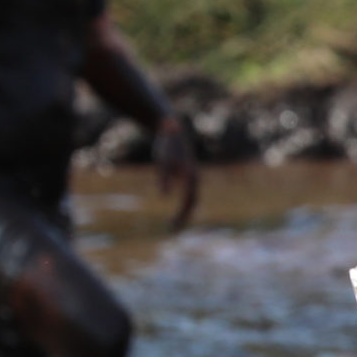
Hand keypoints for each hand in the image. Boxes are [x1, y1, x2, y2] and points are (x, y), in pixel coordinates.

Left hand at [154, 113, 198, 231]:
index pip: (190, 203)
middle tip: (172, 230)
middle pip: (192, 203)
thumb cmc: (166, 145)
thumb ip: (164, 179)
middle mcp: (194, 178)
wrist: (170, 126)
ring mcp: (191, 175)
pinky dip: (181, 203)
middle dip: (183, 217)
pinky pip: (186, 192)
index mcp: (192, 178)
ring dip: (183, 212)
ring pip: (190, 199)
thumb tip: (163, 197)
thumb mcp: (163, 162)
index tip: (173, 228)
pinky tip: (172, 207)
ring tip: (173, 224)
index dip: (182, 216)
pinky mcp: (185, 172)